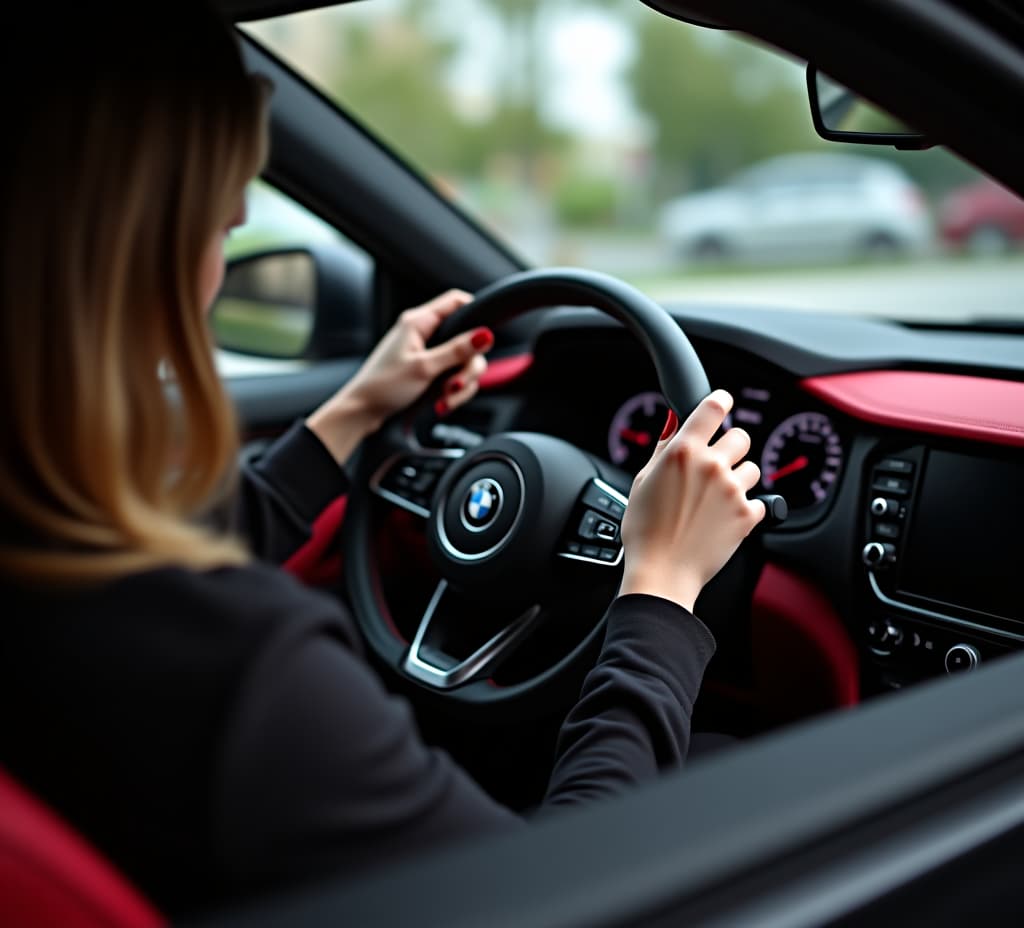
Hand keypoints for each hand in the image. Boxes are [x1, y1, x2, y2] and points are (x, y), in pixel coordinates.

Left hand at [306, 290, 493, 463]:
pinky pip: (453, 377)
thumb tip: (485, 334)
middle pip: (467, 340)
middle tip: (455, 385)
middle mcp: (425, 334)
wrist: (362, 412)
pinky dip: (452, 393)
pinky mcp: (428, 372)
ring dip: (460, 385)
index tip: (484, 339)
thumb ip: (457, 350)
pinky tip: (441, 404)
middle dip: (468, 367)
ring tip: (444, 399)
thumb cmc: (383, 386)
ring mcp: (428, 354)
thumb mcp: (424, 368)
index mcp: (419, 322)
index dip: (476, 314)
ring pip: (463, 363)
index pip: (456, 301)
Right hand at [618, 390, 765, 611]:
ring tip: (716, 500)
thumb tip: (673, 421)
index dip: (720, 402)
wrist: (662, 572)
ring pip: (752, 469)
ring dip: (738, 479)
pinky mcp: (748, 515)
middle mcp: (712, 465)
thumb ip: (663, 447)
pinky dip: (746, 508)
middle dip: (730, 448)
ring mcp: (733, 490)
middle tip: (714, 467)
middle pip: (741, 437)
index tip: (722, 405)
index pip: (714, 407)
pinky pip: (759, 501)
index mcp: (683, 451)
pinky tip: (723, 519)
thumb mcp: (643, 481)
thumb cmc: (645, 531)